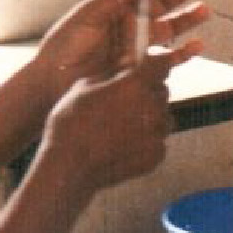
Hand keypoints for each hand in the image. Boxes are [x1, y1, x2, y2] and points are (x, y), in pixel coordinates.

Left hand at [33, 0, 208, 104]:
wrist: (53, 82)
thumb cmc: (64, 46)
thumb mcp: (88, 15)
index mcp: (116, 8)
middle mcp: (130, 26)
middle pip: (160, 8)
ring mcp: (136, 47)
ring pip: (168, 31)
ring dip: (186, 21)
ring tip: (203, 11)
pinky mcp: (140, 69)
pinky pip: (166, 60)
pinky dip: (182, 54)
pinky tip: (195, 46)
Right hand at [40, 43, 198, 193]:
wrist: (68, 167)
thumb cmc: (71, 123)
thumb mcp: (83, 86)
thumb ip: (110, 73)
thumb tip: (123, 67)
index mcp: (136, 84)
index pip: (161, 65)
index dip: (154, 66)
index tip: (148, 70)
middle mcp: (152, 106)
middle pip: (161, 92)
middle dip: (148, 93)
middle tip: (125, 103)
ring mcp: (157, 133)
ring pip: (163, 117)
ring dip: (150, 118)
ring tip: (122, 127)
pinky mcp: (157, 155)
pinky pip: (158, 140)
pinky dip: (146, 141)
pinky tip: (123, 145)